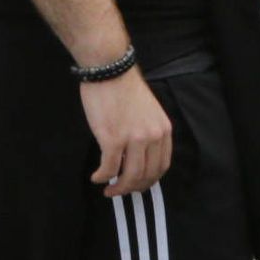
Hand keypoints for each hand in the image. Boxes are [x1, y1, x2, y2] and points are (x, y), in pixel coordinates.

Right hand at [81, 68, 175, 197]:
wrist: (109, 68)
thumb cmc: (122, 85)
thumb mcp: (148, 110)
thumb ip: (147, 131)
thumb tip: (136, 153)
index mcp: (163, 130)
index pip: (162, 166)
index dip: (149, 180)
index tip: (137, 184)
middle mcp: (152, 137)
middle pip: (147, 175)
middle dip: (133, 188)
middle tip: (120, 191)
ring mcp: (133, 139)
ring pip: (130, 176)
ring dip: (118, 187)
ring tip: (108, 190)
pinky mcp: (113, 139)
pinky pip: (109, 167)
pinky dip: (102, 176)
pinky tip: (96, 177)